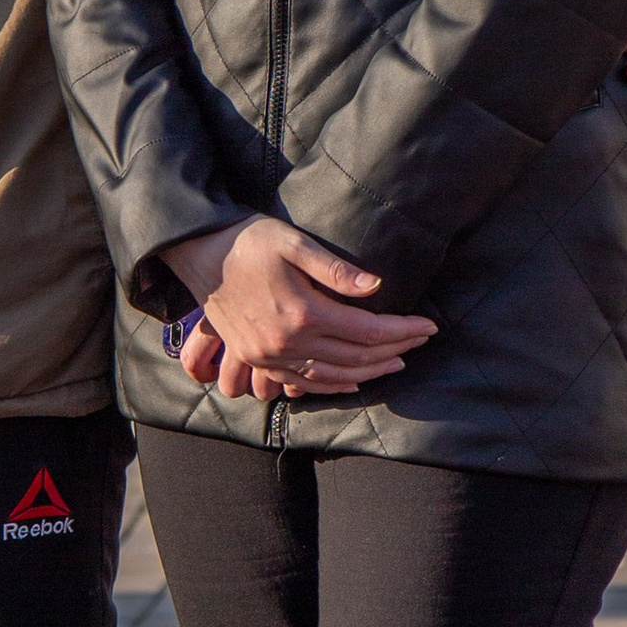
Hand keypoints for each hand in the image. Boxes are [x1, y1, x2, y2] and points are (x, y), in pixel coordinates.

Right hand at [161, 217, 434, 401]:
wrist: (198, 253)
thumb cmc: (249, 240)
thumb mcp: (294, 243)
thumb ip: (336, 270)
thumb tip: (377, 287)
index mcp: (302, 312)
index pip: (367, 331)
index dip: (402, 330)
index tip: (428, 326)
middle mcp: (287, 342)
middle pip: (355, 357)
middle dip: (395, 350)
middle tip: (421, 341)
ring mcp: (269, 356)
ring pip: (332, 376)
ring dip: (369, 373)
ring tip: (397, 361)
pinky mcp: (257, 358)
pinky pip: (302, 383)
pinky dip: (332, 386)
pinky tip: (351, 381)